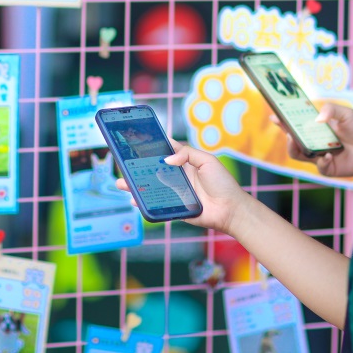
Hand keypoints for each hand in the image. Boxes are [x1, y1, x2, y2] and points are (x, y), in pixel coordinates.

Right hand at [115, 144, 251, 235]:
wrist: (230, 210)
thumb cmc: (223, 183)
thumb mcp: (208, 161)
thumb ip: (188, 154)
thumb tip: (167, 160)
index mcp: (184, 162)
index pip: (164, 151)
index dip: (152, 147)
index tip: (136, 142)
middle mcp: (177, 176)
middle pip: (152, 170)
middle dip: (137, 167)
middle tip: (122, 164)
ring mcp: (174, 192)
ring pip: (151, 187)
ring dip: (136, 185)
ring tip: (121, 183)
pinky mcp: (174, 207)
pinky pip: (156, 204)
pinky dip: (144, 202)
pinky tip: (134, 200)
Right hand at [273, 104, 352, 182]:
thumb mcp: (347, 113)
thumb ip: (331, 109)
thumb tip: (317, 118)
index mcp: (317, 127)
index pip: (296, 123)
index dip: (284, 119)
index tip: (275, 114)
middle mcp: (314, 141)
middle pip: (292, 139)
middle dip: (285, 132)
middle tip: (283, 127)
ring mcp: (318, 155)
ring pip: (297, 154)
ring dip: (294, 147)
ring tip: (295, 140)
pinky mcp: (326, 168)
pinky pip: (318, 165)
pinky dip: (322, 160)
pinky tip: (329, 155)